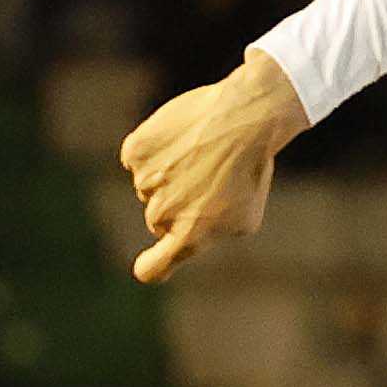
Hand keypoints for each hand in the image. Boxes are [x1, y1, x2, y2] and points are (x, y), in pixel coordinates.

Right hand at [119, 52, 307, 283]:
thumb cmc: (251, 172)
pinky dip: (156, 152)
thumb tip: (193, 236)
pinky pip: (140, 159)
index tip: (149, 266)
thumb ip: (212, 234)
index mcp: (190, 235)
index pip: (155, 266)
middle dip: (177, 207)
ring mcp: (145, 181)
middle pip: (158, 220)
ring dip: (167, 177)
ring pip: (148, 188)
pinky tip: (182, 141)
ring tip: (199, 157)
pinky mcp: (136, 151)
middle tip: (207, 182)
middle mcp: (162, 214)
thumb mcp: (245, 217)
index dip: (151, 267)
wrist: (244, 120)